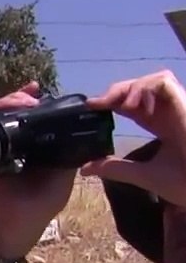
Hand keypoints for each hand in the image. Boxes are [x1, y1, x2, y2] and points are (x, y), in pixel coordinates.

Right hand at [0, 82, 78, 254]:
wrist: (20, 222)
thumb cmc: (45, 202)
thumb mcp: (66, 175)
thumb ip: (72, 155)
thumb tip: (81, 130)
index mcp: (36, 143)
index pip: (34, 115)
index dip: (36, 102)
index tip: (39, 94)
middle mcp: (16, 141)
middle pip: (13, 111)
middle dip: (19, 99)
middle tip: (28, 99)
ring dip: (4, 103)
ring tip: (15, 102)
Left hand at [82, 70, 185, 206]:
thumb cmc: (182, 183)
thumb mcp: (141, 174)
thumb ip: (115, 168)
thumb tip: (85, 169)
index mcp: (163, 126)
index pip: (136, 106)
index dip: (114, 102)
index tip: (91, 106)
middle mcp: (171, 113)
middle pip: (143, 88)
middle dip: (117, 91)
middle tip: (98, 103)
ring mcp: (179, 107)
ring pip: (154, 79)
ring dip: (130, 87)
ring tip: (117, 105)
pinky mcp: (184, 104)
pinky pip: (163, 82)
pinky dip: (144, 87)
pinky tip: (132, 105)